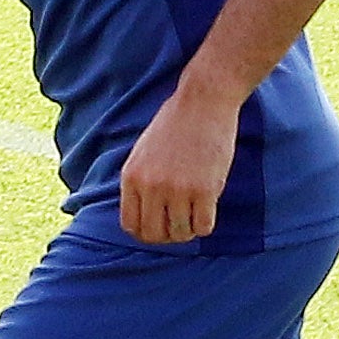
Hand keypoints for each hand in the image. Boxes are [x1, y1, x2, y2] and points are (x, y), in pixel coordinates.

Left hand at [117, 85, 238, 242]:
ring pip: (180, 234)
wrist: (203, 102)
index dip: (145, 232)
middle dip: (167, 236)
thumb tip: (143, 216)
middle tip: (179, 226)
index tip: (158, 227)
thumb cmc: (175, 124)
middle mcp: (151, 187)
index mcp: (132, 177)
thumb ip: (140, 182)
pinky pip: (203, 227)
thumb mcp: (143, 152)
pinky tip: (207, 208)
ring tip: (194, 213)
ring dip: (188, 229)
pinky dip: (205, 224)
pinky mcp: (205, 190)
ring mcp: (178, 190)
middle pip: (154, 234)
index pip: (130, 225)